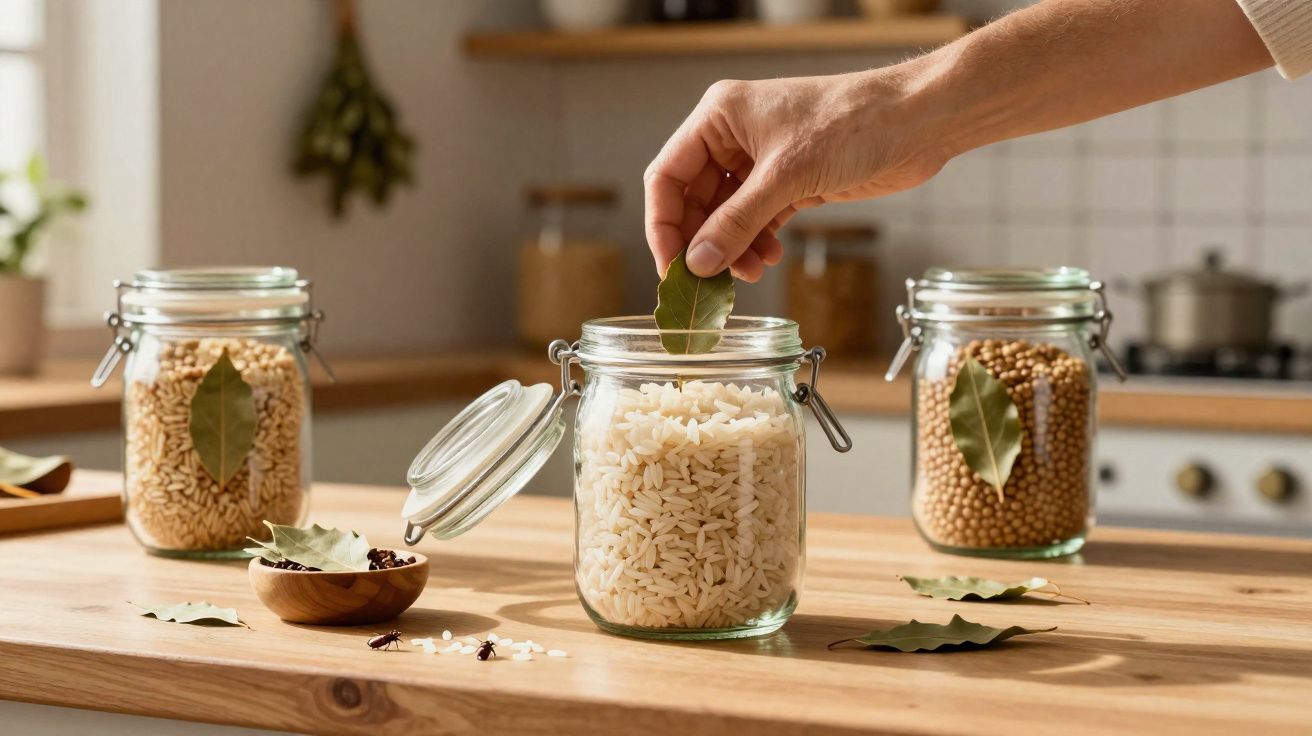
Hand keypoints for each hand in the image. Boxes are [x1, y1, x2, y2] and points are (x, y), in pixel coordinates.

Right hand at [643, 69, 947, 280]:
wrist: (918, 122)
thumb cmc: (854, 124)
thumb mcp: (786, 176)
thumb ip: (737, 222)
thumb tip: (698, 264)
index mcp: (720, 117)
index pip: (668, 176)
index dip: (664, 226)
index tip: (672, 268)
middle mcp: (734, 137)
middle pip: (694, 201)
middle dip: (703, 243)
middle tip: (707, 284)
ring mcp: (761, 161)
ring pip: (726, 216)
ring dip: (732, 249)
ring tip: (749, 273)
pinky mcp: (789, 182)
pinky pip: (757, 221)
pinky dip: (758, 244)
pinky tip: (769, 259)